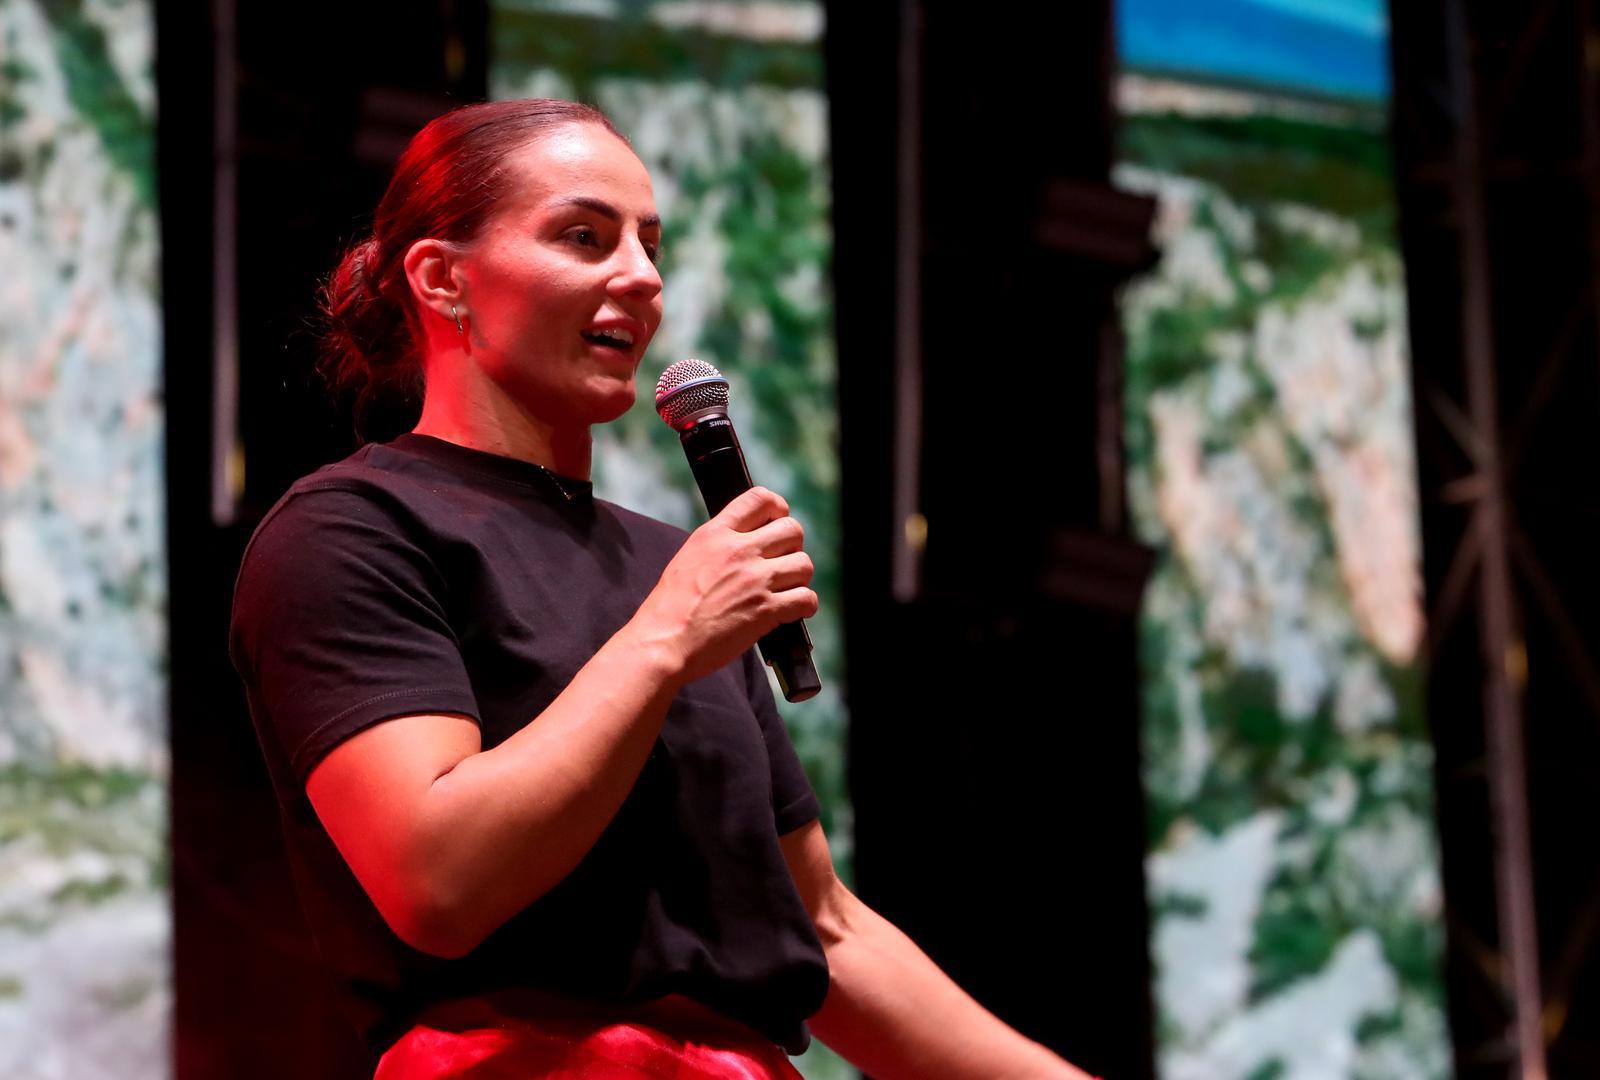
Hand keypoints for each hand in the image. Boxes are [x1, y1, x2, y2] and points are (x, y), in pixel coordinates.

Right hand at [629, 486, 817, 685]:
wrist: (664, 642)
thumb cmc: (669, 608)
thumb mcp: (688, 558)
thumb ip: (718, 544)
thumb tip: (744, 542)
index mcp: (716, 534)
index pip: (761, 498)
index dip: (778, 509)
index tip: (777, 522)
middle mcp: (739, 551)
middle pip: (792, 529)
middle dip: (793, 546)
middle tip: (782, 563)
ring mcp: (755, 580)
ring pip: (804, 564)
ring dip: (800, 578)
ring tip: (787, 589)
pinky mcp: (766, 610)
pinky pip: (806, 598)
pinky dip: (805, 605)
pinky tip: (792, 610)